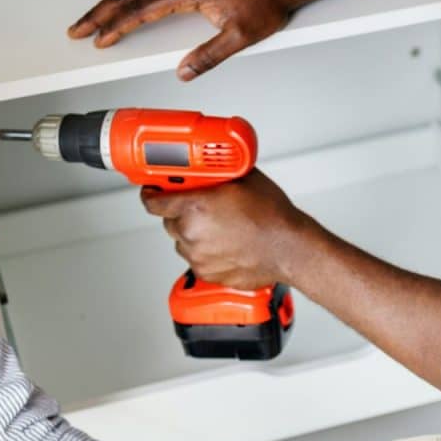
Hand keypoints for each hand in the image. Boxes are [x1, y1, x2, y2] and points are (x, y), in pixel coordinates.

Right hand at [68, 0, 303, 80]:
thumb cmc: (267, 1)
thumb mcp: (241, 36)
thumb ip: (210, 56)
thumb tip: (184, 72)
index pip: (141, 10)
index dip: (116, 26)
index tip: (98, 38)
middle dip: (100, 13)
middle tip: (79, 29)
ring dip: (112, 1)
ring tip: (94, 17)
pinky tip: (123, 0)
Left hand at [142, 169, 316, 289]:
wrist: (289, 248)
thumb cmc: (272, 217)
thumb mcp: (244, 178)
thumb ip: (218, 172)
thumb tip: (211, 166)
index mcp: (194, 207)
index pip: (153, 202)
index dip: (152, 194)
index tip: (152, 192)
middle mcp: (191, 234)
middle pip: (168, 221)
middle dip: (179, 213)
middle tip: (198, 207)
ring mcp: (198, 257)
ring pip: (182, 242)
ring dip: (192, 234)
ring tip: (217, 227)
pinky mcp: (207, 274)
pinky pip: (196, 260)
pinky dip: (204, 252)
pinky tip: (224, 244)